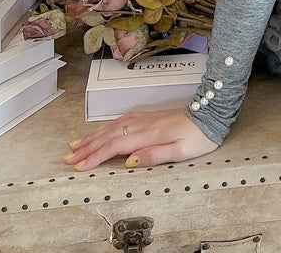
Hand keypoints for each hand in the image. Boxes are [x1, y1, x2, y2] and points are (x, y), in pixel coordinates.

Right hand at [65, 107, 218, 170]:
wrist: (212, 114)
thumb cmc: (200, 137)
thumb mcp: (182, 152)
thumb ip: (155, 156)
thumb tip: (130, 161)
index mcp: (151, 134)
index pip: (117, 146)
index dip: (97, 156)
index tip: (80, 166)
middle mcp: (144, 124)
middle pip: (110, 135)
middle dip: (88, 147)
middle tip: (68, 157)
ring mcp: (146, 118)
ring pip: (114, 126)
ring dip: (93, 136)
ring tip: (76, 144)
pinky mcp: (149, 116)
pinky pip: (122, 120)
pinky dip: (107, 127)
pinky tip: (100, 131)